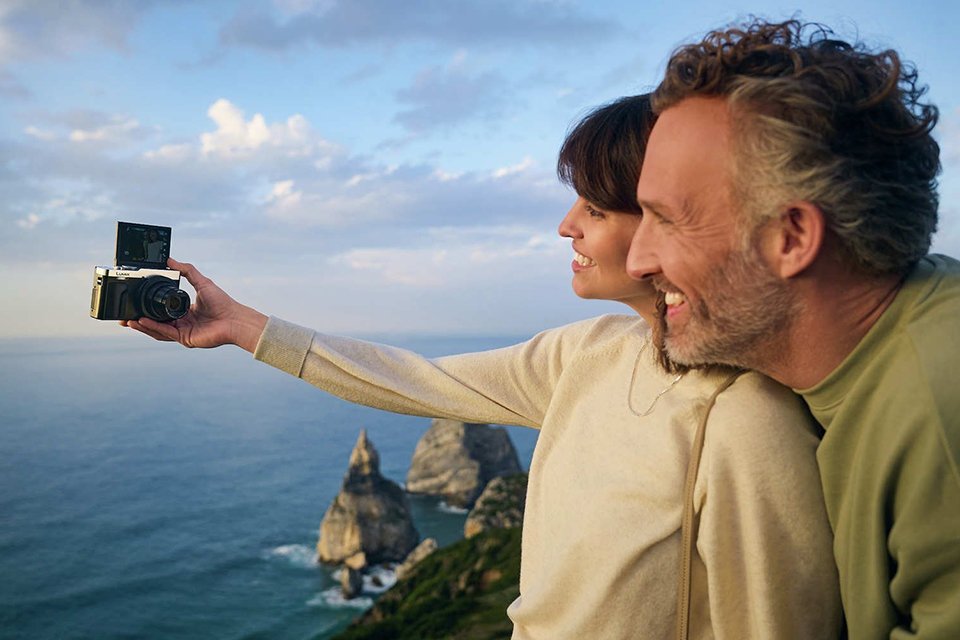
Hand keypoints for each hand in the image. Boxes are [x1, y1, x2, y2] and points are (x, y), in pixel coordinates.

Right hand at [122, 258, 266, 351]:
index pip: (162, 310)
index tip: (135, 302)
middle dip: (139, 320)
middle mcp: (183, 322)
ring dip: (142, 325)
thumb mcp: (201, 282)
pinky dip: (153, 327)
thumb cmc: (223, 303)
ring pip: (157, 330)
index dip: (148, 308)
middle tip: (124, 316)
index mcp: (185, 311)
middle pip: (156, 322)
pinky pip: (165, 333)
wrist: (234, 319)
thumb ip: (186, 270)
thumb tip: (170, 259)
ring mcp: (183, 332)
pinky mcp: (185, 339)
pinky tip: (142, 321)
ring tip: (128, 321)